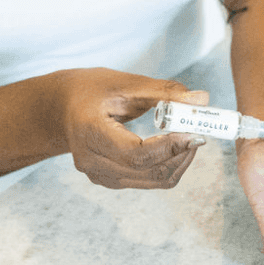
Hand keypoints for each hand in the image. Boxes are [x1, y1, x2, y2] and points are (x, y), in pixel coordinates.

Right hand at [55, 69, 208, 189]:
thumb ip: (163, 92)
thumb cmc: (90, 89)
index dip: (170, 147)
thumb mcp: (125, 83)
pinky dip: (165, 165)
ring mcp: (98, 175)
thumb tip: (202, 99)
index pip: (137, 154)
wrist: (61, 108)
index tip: (194, 131)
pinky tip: (173, 145)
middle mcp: (91, 161)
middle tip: (200, 131)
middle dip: (181, 154)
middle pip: (148, 171)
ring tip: (189, 135)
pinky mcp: (108, 180)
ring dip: (178, 161)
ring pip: (152, 181)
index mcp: (90, 132)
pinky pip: (146, 181)